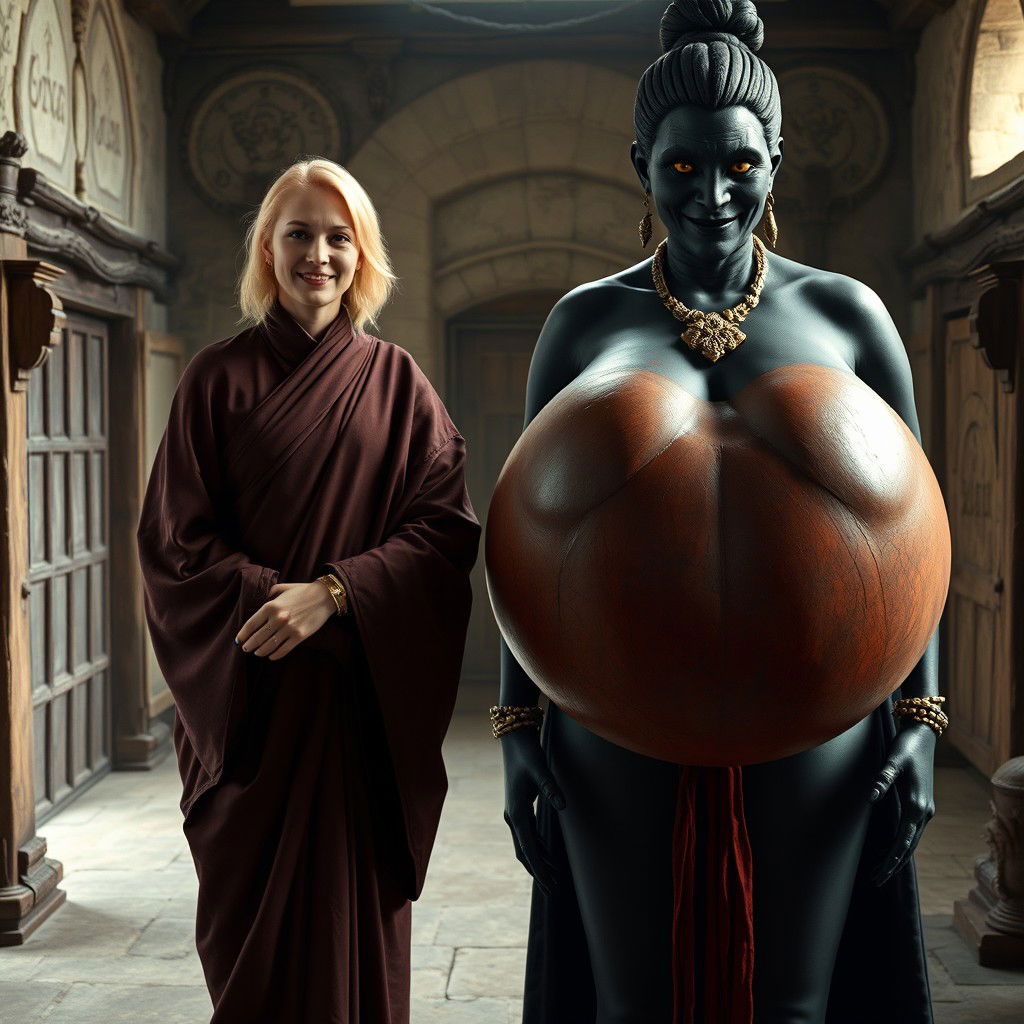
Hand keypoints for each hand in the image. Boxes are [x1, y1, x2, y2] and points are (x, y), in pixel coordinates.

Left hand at [235, 581, 336, 660]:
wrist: (325, 596)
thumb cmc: (303, 591)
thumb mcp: (283, 588)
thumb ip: (270, 593)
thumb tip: (261, 597)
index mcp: (271, 605)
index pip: (250, 624)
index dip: (242, 634)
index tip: (238, 640)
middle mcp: (278, 618)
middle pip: (257, 638)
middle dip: (249, 645)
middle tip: (246, 648)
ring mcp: (289, 628)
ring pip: (268, 646)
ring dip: (260, 652)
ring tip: (257, 653)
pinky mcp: (299, 636)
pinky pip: (283, 650)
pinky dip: (275, 655)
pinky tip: (271, 656)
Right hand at [501, 725, 564, 896]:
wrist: (514, 739)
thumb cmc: (528, 753)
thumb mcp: (541, 770)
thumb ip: (551, 788)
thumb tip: (563, 806)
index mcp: (516, 813)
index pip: (528, 849)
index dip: (539, 869)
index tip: (548, 887)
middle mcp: (513, 816)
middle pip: (525, 852)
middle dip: (538, 872)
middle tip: (553, 891)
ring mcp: (515, 812)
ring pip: (526, 845)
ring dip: (539, 861)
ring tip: (554, 878)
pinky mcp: (520, 807)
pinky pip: (529, 834)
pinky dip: (538, 847)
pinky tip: (549, 855)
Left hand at [869, 722, 936, 885]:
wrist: (923, 735)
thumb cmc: (905, 746)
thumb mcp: (893, 761)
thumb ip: (883, 779)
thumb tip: (871, 797)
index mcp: (917, 806)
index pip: (902, 843)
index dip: (890, 861)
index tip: (879, 876)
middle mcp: (924, 812)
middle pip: (908, 848)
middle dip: (893, 865)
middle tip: (876, 882)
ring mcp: (925, 810)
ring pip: (911, 842)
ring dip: (897, 857)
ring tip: (880, 871)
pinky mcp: (922, 804)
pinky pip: (911, 832)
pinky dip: (902, 845)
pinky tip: (892, 850)